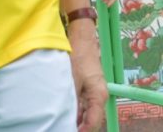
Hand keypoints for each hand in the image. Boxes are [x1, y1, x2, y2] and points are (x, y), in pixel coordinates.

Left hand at [67, 17, 107, 131]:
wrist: (82, 40)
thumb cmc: (79, 58)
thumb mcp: (72, 81)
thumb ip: (71, 101)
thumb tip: (66, 117)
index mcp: (99, 96)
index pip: (94, 122)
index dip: (83, 131)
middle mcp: (100, 97)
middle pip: (91, 119)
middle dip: (79, 127)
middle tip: (63, 128)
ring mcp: (94, 93)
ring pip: (87, 113)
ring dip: (76, 119)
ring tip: (62, 123)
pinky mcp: (88, 89)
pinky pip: (83, 105)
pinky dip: (75, 111)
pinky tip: (64, 113)